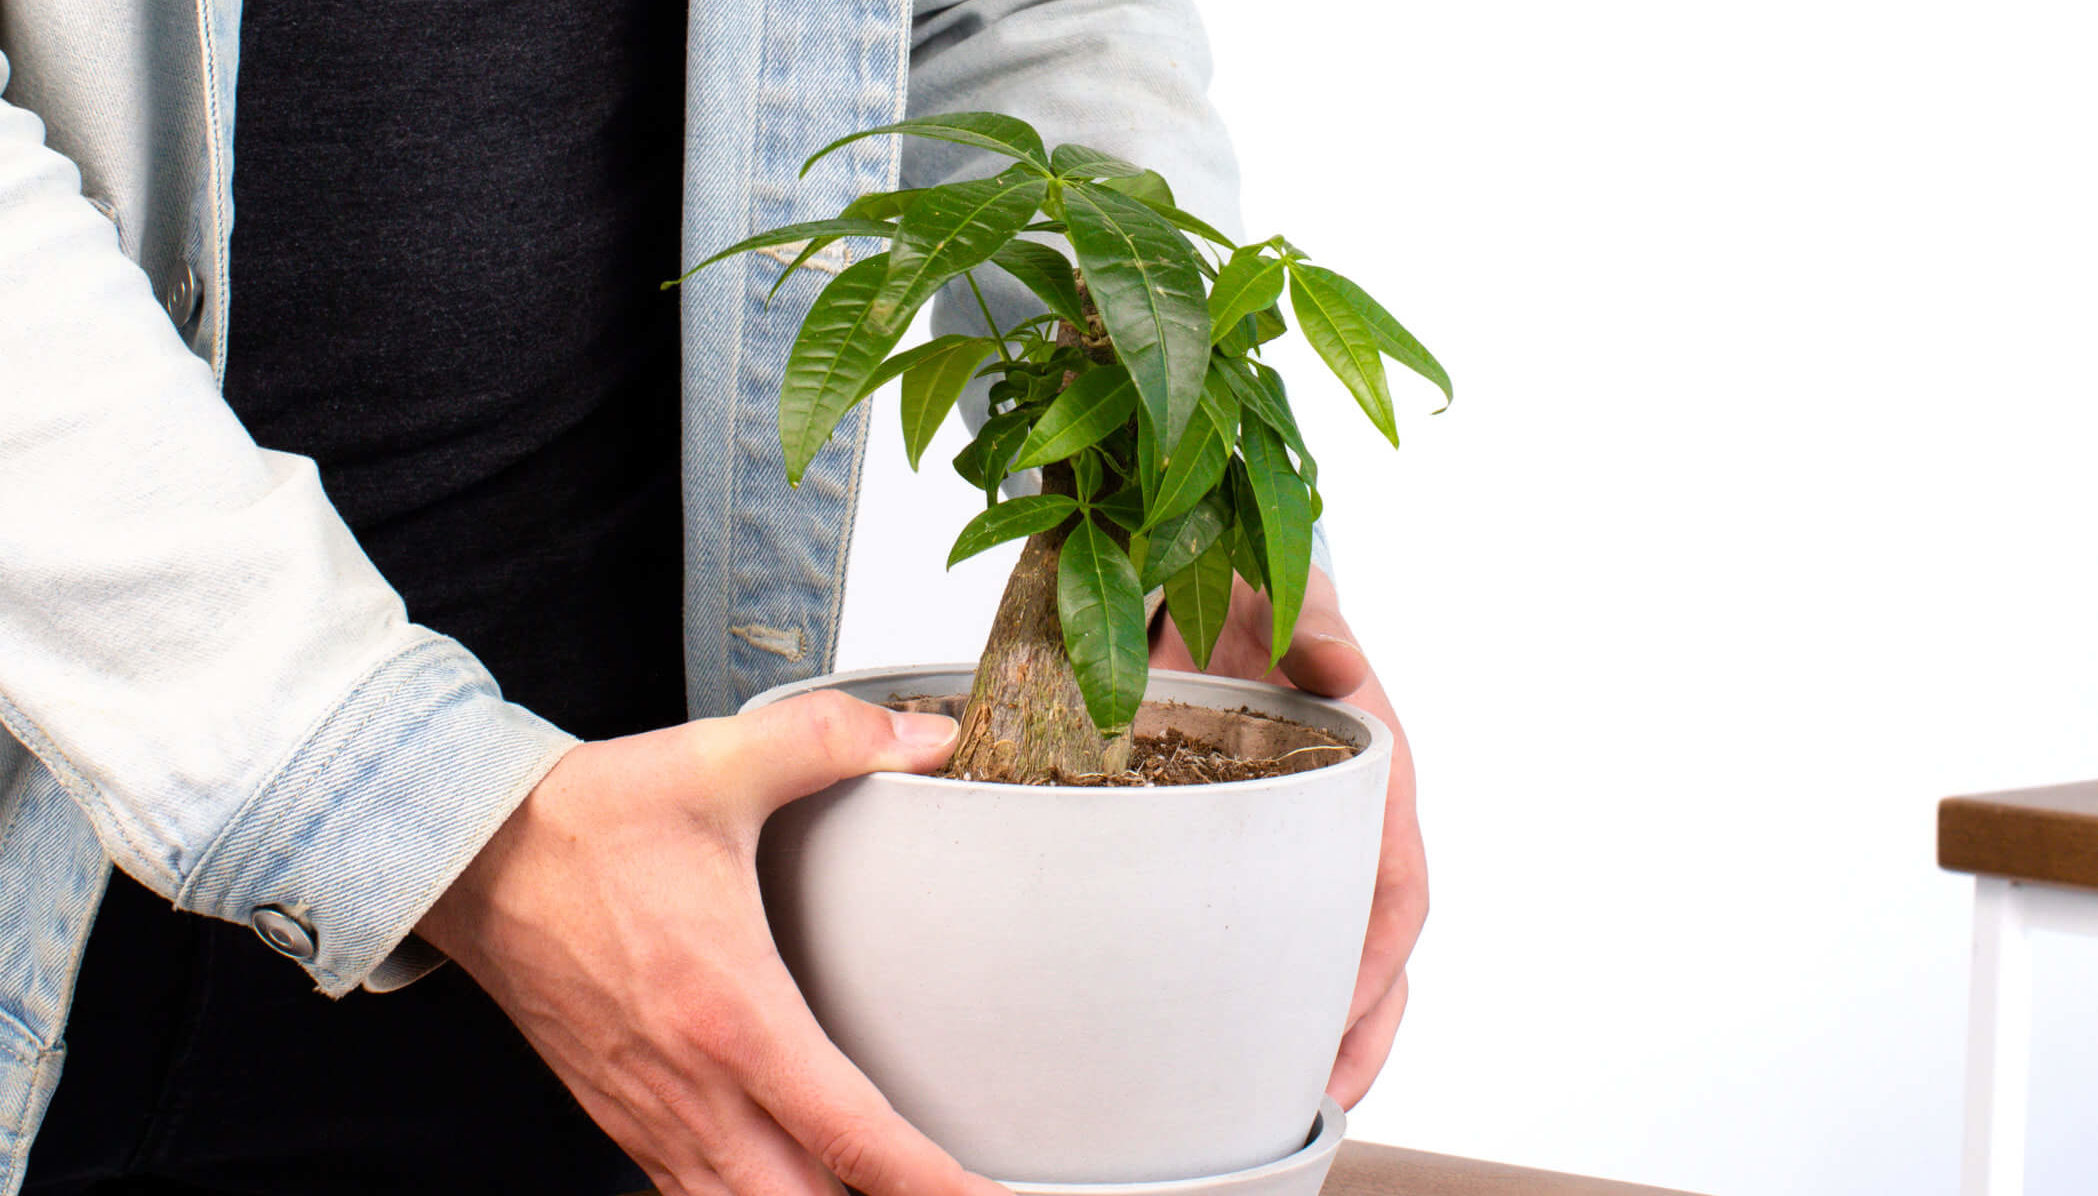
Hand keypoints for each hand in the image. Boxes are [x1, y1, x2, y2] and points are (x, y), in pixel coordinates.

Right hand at [418, 692, 1008, 1195]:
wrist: (465, 856)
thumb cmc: (580, 824)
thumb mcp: (715, 763)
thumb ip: (830, 741)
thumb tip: (923, 736)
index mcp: (733, 1014)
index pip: (856, 1137)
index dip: (933, 1185)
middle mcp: (694, 1088)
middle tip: (948, 1193)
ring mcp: (653, 1114)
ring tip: (871, 1194)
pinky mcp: (621, 1116)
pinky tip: (783, 1185)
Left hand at [1149, 566, 1425, 1108]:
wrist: (1188, 570)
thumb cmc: (1251, 581)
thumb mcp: (1281, 590)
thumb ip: (1313, 625)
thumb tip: (1341, 667)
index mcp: (1369, 775)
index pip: (1395, 886)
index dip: (1380, 962)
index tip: (1348, 1023)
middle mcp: (1339, 820)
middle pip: (1371, 945)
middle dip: (1358, 1028)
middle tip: (1318, 1097)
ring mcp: (1288, 839)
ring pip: (1322, 949)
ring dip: (1312, 1026)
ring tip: (1277, 1099)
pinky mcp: (1228, 845)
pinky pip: (1251, 925)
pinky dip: (1244, 984)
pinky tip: (1210, 1037)